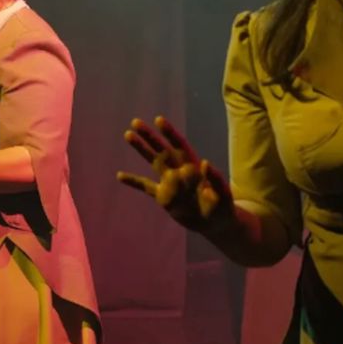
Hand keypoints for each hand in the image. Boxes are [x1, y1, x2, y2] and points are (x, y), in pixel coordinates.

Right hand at [117, 116, 234, 232]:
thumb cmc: (222, 206)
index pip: (179, 146)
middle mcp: (179, 170)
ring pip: (153, 162)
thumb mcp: (223, 193)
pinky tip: (119, 175)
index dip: (169, 133)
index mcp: (194, 166)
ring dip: (141, 149)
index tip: (158, 120)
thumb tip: (205, 163)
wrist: (215, 223)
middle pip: (162, 150)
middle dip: (150, 136)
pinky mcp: (164, 197)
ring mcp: (170, 183)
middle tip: (135, 122)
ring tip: (127, 135)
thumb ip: (215, 178)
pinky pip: (146, 187)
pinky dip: (133, 182)